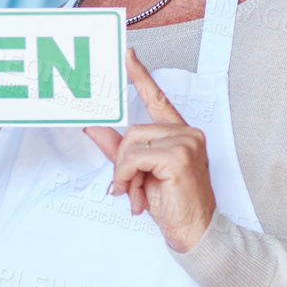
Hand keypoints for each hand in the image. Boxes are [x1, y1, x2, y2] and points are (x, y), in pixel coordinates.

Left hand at [84, 49, 216, 252]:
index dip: (140, 75)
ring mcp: (186, 142)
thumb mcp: (139, 172)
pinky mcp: (179, 156)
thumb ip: (117, 148)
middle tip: (129, 186)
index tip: (127, 55)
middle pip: (133, 130)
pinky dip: (128, 176)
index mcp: (179, 133)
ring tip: (136, 193)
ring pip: (132, 143)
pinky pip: (134, 157)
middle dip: (123, 161)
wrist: (194, 231)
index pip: (157, 98)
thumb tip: (92, 126)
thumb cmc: (172, 203)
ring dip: (125, 172)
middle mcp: (186, 133)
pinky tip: (138, 194)